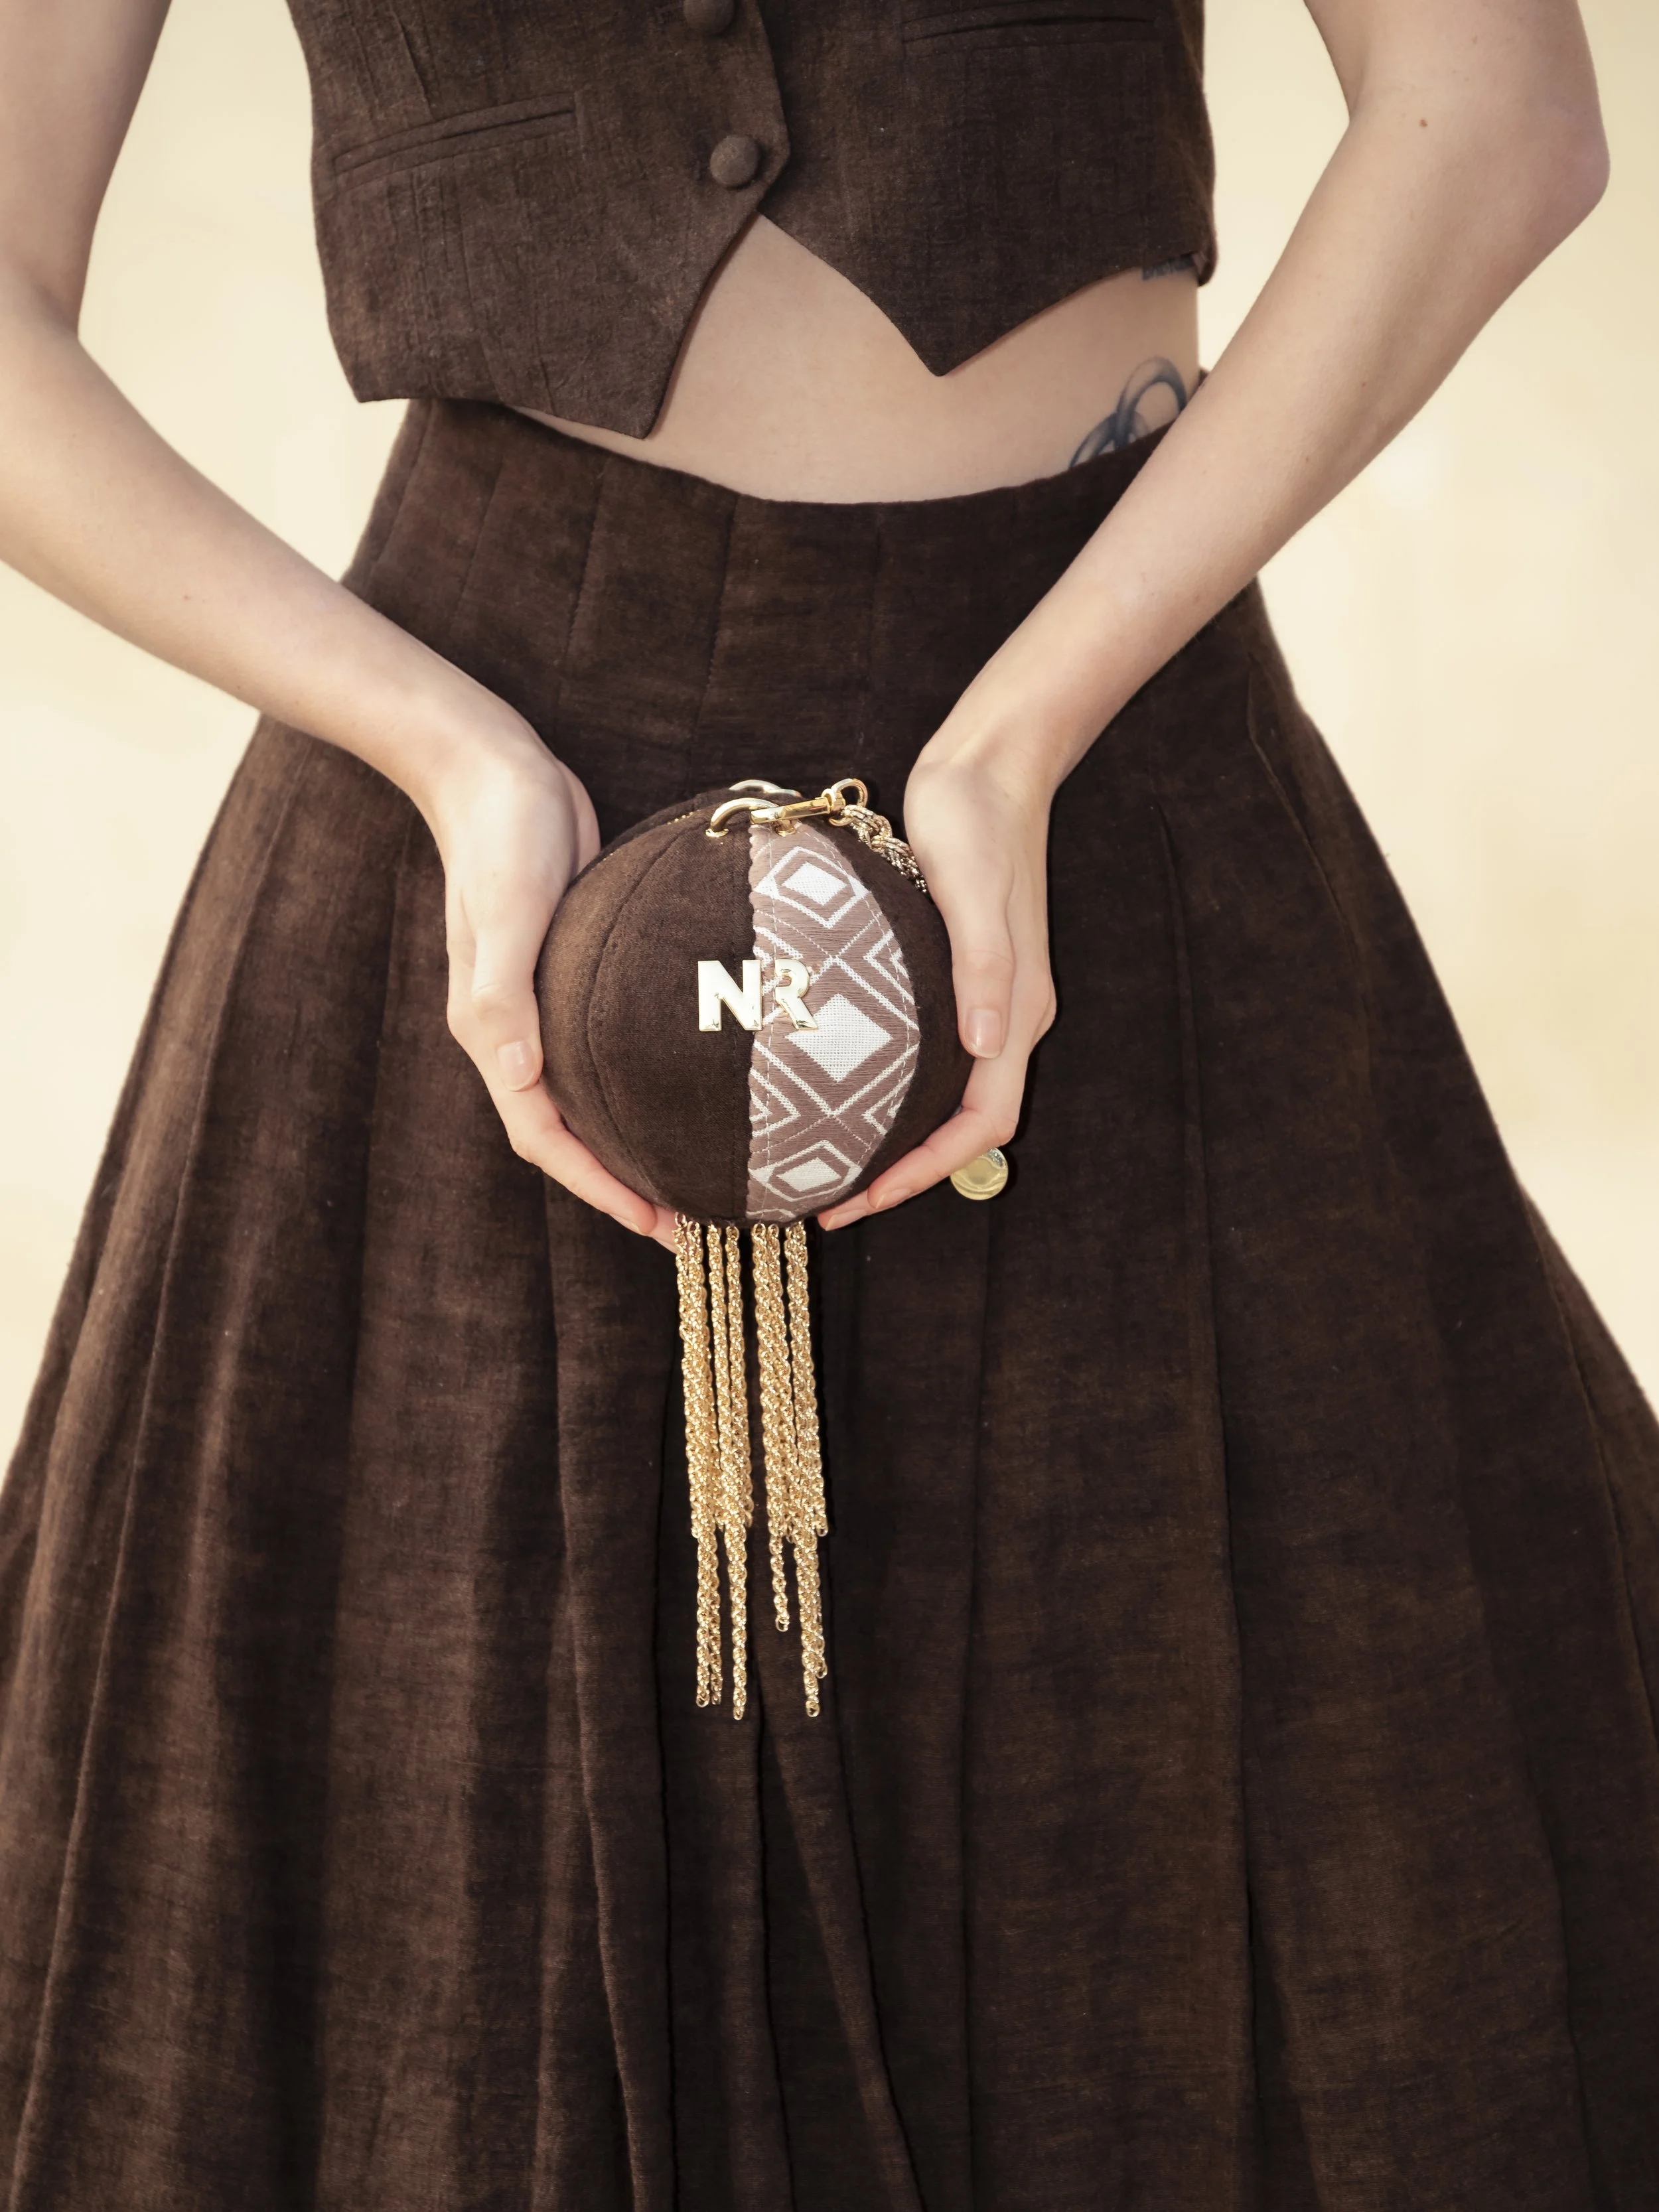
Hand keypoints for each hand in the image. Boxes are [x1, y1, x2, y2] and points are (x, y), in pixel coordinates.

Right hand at [423, 722, 678, 1248]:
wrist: (493, 768)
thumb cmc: (501, 835)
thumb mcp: (508, 909)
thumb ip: (506, 992)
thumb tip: (523, 1074)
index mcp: (492, 1029)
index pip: (541, 1135)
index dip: (595, 1186)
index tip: (654, 1223)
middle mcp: (514, 1029)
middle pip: (564, 1132)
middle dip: (618, 1182)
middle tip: (689, 1219)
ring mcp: (542, 1002)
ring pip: (584, 1096)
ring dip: (628, 1139)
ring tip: (691, 1169)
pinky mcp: (570, 972)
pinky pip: (602, 1049)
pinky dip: (636, 1081)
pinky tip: (685, 1085)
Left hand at [817, 743, 1056, 1229]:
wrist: (989, 765)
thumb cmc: (976, 819)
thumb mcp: (971, 888)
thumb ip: (983, 965)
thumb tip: (983, 1044)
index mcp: (1017, 1009)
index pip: (983, 1123)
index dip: (927, 1170)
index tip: (864, 1196)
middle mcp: (1008, 1015)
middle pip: (967, 1125)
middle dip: (907, 1171)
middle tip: (832, 1197)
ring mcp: (988, 998)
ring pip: (952, 1095)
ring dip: (902, 1138)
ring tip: (834, 1159)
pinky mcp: (962, 974)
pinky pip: (935, 1058)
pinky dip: (898, 1091)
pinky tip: (847, 1088)